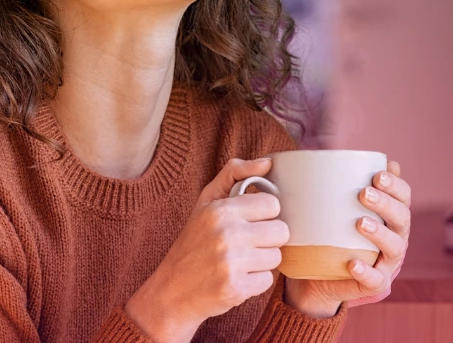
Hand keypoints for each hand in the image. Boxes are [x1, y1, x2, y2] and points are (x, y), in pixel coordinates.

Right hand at [125, 158, 289, 342]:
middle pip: (281, 231)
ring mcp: (231, 263)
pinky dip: (255, 282)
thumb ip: (234, 174)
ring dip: (262, 261)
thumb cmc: (193, 242)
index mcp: (220, 210)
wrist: (172, 290)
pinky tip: (236, 278)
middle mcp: (226, 234)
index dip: (264, 215)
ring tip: (239, 262)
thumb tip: (268, 162)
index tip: (249, 222)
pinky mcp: (236, 289)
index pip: (272, 205)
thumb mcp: (206, 202)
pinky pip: (268, 280)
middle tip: (246, 244)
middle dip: (267, 239)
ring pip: (276, 257)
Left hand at [285, 160, 411, 315]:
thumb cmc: (329, 234)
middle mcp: (395, 237)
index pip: (403, 196)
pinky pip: (376, 280)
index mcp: (390, 216)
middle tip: (365, 193)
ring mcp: (388, 262)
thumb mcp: (333, 207)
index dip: (395, 185)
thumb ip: (340, 183)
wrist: (317, 276)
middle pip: (403, 218)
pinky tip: (353, 263)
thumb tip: (335, 151)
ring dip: (380, 233)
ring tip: (360, 223)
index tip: (377, 174)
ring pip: (395, 247)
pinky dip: (366, 271)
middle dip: (387, 203)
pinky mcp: (376, 284)